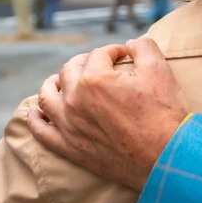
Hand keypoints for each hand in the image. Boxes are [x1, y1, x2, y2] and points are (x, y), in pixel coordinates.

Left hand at [28, 38, 188, 190]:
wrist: (167, 159)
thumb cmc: (164, 116)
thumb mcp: (160, 72)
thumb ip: (143, 48)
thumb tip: (130, 43)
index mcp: (93, 79)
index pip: (97, 55)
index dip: (112, 52)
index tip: (123, 56)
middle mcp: (74, 100)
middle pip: (69, 71)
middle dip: (83, 63)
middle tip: (96, 66)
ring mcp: (69, 124)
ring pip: (47, 98)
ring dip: (50, 86)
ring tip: (56, 82)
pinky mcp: (69, 147)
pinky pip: (42, 132)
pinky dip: (35, 121)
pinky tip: (35, 113)